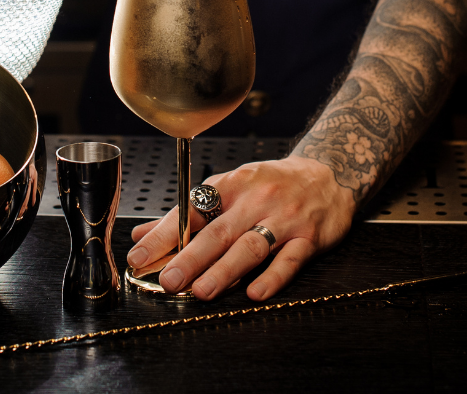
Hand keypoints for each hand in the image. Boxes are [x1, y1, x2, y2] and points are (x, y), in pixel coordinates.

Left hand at [126, 155, 355, 300]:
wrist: (327, 173)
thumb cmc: (272, 183)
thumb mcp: (229, 186)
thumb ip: (187, 213)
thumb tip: (143, 235)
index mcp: (229, 186)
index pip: (190, 212)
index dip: (162, 235)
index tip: (138, 255)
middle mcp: (254, 200)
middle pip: (218, 231)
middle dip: (190, 258)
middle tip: (168, 280)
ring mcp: (282, 219)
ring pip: (250, 246)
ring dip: (225, 270)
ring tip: (202, 291)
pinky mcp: (308, 237)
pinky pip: (290, 259)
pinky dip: (273, 277)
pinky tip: (256, 293)